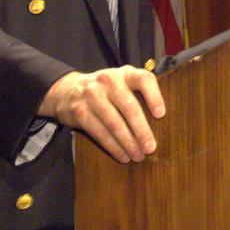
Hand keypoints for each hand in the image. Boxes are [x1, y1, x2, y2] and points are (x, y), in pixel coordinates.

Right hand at [36, 66, 164, 163]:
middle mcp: (109, 80)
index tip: (161, 115)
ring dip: (128, 143)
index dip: (154, 97)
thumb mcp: (122, 83)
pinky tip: (122, 155)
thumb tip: (160, 122)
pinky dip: (113, 147)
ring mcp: (92, 95)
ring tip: (138, 156)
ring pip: (114, 123)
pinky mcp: (80, 111)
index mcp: (125, 73)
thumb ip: (138, 93)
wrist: (68, 89)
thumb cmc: (106, 90)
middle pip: (130, 107)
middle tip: (150, 148)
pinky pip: (100, 132)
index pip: (144, 79)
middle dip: (142, 131)